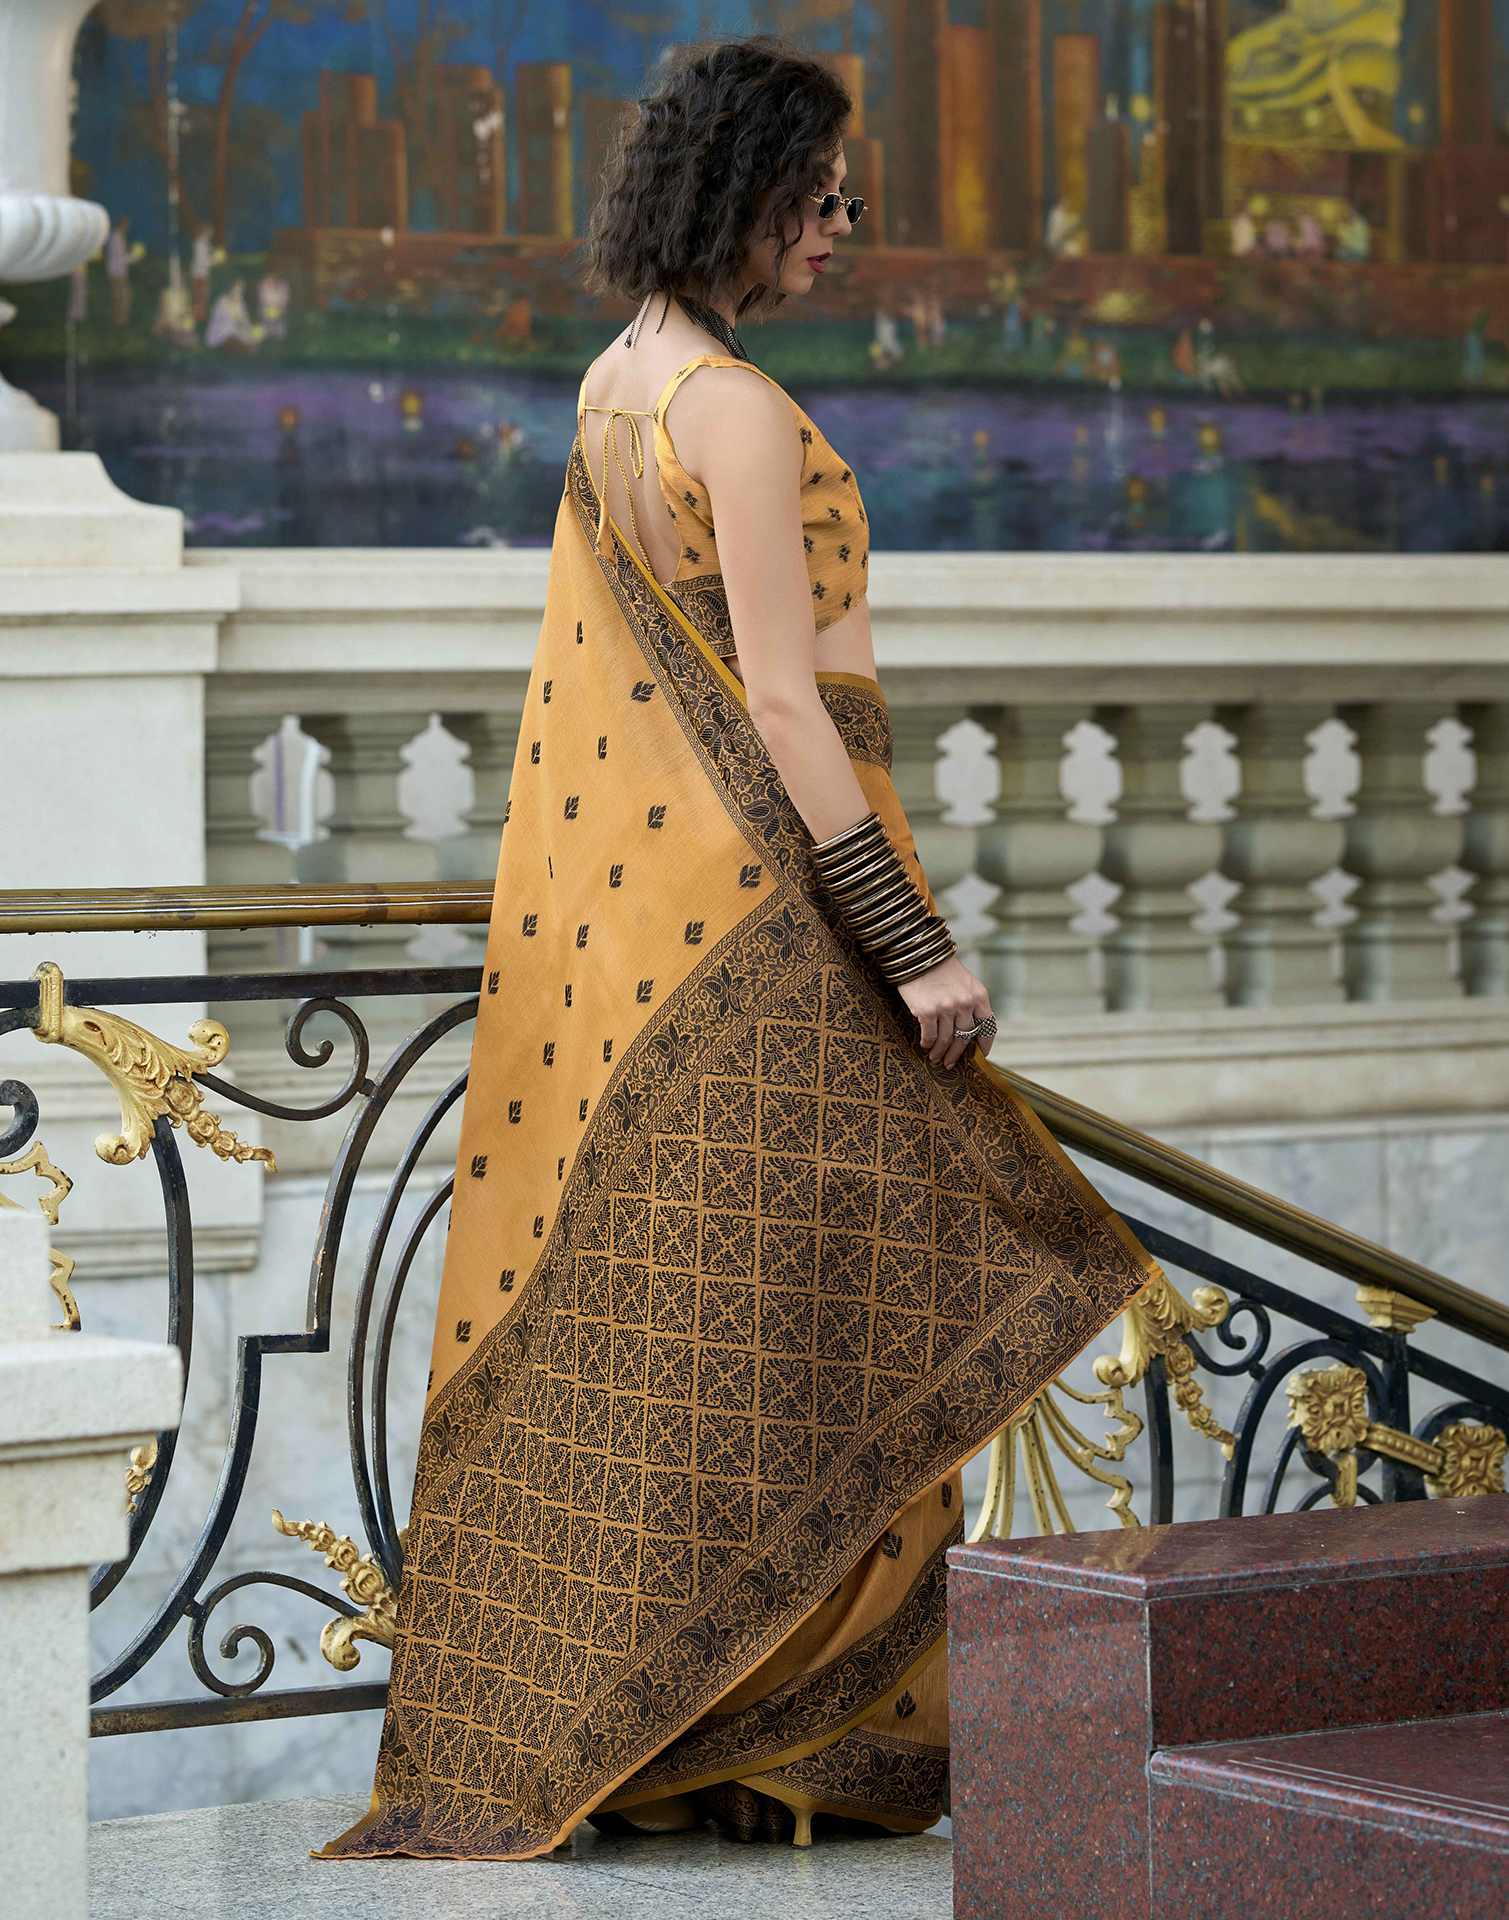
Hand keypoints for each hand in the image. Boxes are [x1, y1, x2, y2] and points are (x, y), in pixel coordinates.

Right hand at [896, 954, 995, 1069]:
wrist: (918, 954)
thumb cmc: (940, 968)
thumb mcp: (964, 981)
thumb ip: (970, 1002)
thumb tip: (967, 1030)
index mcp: (978, 995)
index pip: (988, 1025)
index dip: (985, 1043)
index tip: (981, 1054)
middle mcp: (965, 1004)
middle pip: (964, 1038)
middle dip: (957, 1054)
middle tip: (950, 1063)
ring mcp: (946, 1009)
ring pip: (946, 1040)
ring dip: (940, 1052)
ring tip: (935, 1057)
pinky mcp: (927, 1012)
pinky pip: (930, 1036)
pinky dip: (927, 1043)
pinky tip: (925, 1045)